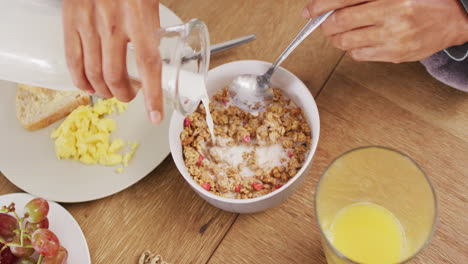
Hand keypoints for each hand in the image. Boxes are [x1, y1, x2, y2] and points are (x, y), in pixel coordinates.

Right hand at [63, 0, 162, 124]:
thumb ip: (157, 25)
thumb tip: (169, 48)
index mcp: (140, 16)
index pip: (148, 65)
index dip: (152, 95)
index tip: (156, 115)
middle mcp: (113, 23)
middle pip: (116, 76)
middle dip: (125, 95)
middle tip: (131, 96)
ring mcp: (88, 23)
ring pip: (93, 73)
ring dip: (104, 91)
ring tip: (113, 93)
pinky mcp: (71, 19)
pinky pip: (72, 58)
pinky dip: (79, 78)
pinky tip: (87, 86)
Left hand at [303, 0, 467, 62]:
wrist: (454, 20)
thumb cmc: (423, 2)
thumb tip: (332, 5)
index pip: (343, 0)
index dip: (320, 6)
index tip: (308, 11)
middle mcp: (391, 15)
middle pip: (339, 24)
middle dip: (326, 25)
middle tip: (325, 24)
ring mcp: (393, 37)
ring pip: (346, 42)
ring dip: (338, 38)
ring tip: (344, 32)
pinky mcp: (394, 54)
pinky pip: (359, 55)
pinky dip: (353, 49)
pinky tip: (361, 41)